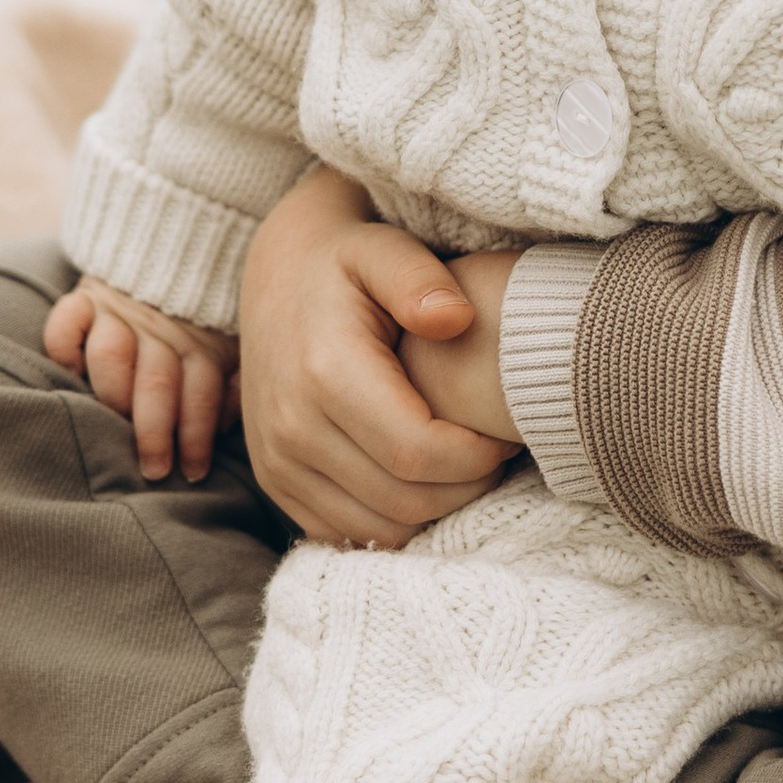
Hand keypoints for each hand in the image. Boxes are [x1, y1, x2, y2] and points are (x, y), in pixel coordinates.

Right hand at [43, 274, 239, 485]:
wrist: (181, 239)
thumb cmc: (206, 313)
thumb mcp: (234, 339)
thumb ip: (235, 377)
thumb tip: (228, 425)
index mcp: (201, 342)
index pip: (201, 393)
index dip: (198, 435)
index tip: (194, 472)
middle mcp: (161, 330)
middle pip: (157, 383)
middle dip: (156, 432)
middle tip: (155, 469)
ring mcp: (121, 312)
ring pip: (112, 356)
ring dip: (114, 393)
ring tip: (113, 422)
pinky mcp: (87, 296)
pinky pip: (65, 322)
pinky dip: (63, 346)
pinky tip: (71, 370)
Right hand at [236, 165, 518, 548]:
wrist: (277, 277)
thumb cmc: (347, 261)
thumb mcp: (384, 248)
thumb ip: (420, 279)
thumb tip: (457, 319)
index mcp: (324, 373)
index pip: (418, 452)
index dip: (477, 456)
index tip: (506, 433)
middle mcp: (291, 428)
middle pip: (405, 499)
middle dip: (466, 486)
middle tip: (496, 451)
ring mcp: (277, 463)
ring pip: (381, 527)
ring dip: (436, 508)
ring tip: (465, 463)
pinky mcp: (276, 483)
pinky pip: (349, 533)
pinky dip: (397, 519)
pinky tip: (424, 478)